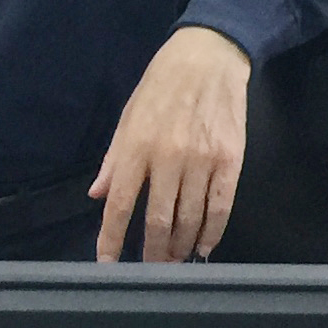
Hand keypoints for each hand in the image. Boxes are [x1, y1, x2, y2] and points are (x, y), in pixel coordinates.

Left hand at [90, 26, 251, 262]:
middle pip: (157, 220)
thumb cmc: (162, 85)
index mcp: (137, 146)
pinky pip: (220, 207)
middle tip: (150, 269)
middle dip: (152, 252)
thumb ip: (114, 159)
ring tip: (175, 262)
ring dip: (180, 246)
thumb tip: (98, 194)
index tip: (107, 263)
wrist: (209, 57)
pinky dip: (212, 232)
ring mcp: (202, 161)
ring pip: (190, 219)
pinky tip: (204, 247)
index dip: (111, 238)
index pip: (119, 204)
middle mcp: (168, 158)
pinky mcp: (230, 161)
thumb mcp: (128, 116)